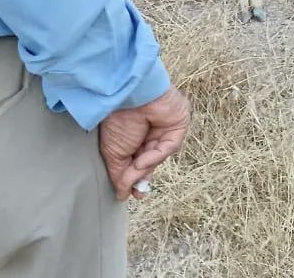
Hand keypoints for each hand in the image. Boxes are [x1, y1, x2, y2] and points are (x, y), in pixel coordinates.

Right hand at [98, 85, 190, 199]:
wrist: (129, 97)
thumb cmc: (117, 122)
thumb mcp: (114, 155)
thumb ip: (120, 176)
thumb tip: (122, 195)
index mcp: (133, 135)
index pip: (136, 160)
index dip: (133, 178)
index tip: (127, 195)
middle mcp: (150, 131)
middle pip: (150, 160)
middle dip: (143, 176)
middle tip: (138, 193)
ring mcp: (165, 127)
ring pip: (159, 155)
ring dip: (146, 166)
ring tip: (134, 167)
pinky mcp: (178, 123)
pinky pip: (169, 146)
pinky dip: (156, 156)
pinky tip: (143, 159)